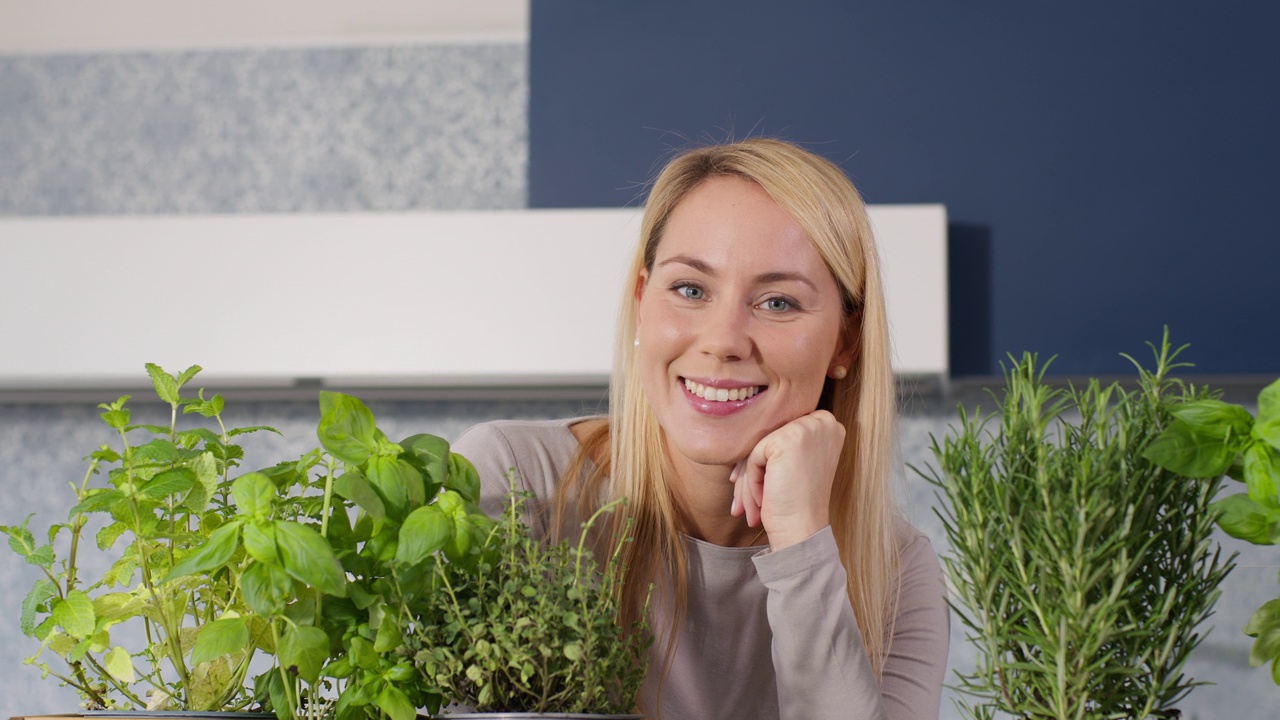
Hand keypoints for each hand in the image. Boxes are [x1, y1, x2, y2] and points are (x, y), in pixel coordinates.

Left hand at [729, 410, 844, 550]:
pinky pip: (753, 455)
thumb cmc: (798, 503)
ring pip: (759, 447)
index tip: (749, 484)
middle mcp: (823, 421)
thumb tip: (741, 434)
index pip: (781, 431)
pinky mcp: (788, 439)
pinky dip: (751, 481)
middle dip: (750, 471)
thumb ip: (779, 442)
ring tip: (748, 508)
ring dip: (747, 481)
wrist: (804, 531)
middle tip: (740, 503)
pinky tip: (762, 500)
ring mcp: (807, 428)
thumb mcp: (794, 463)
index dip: (764, 458)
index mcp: (827, 424)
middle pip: (769, 438)